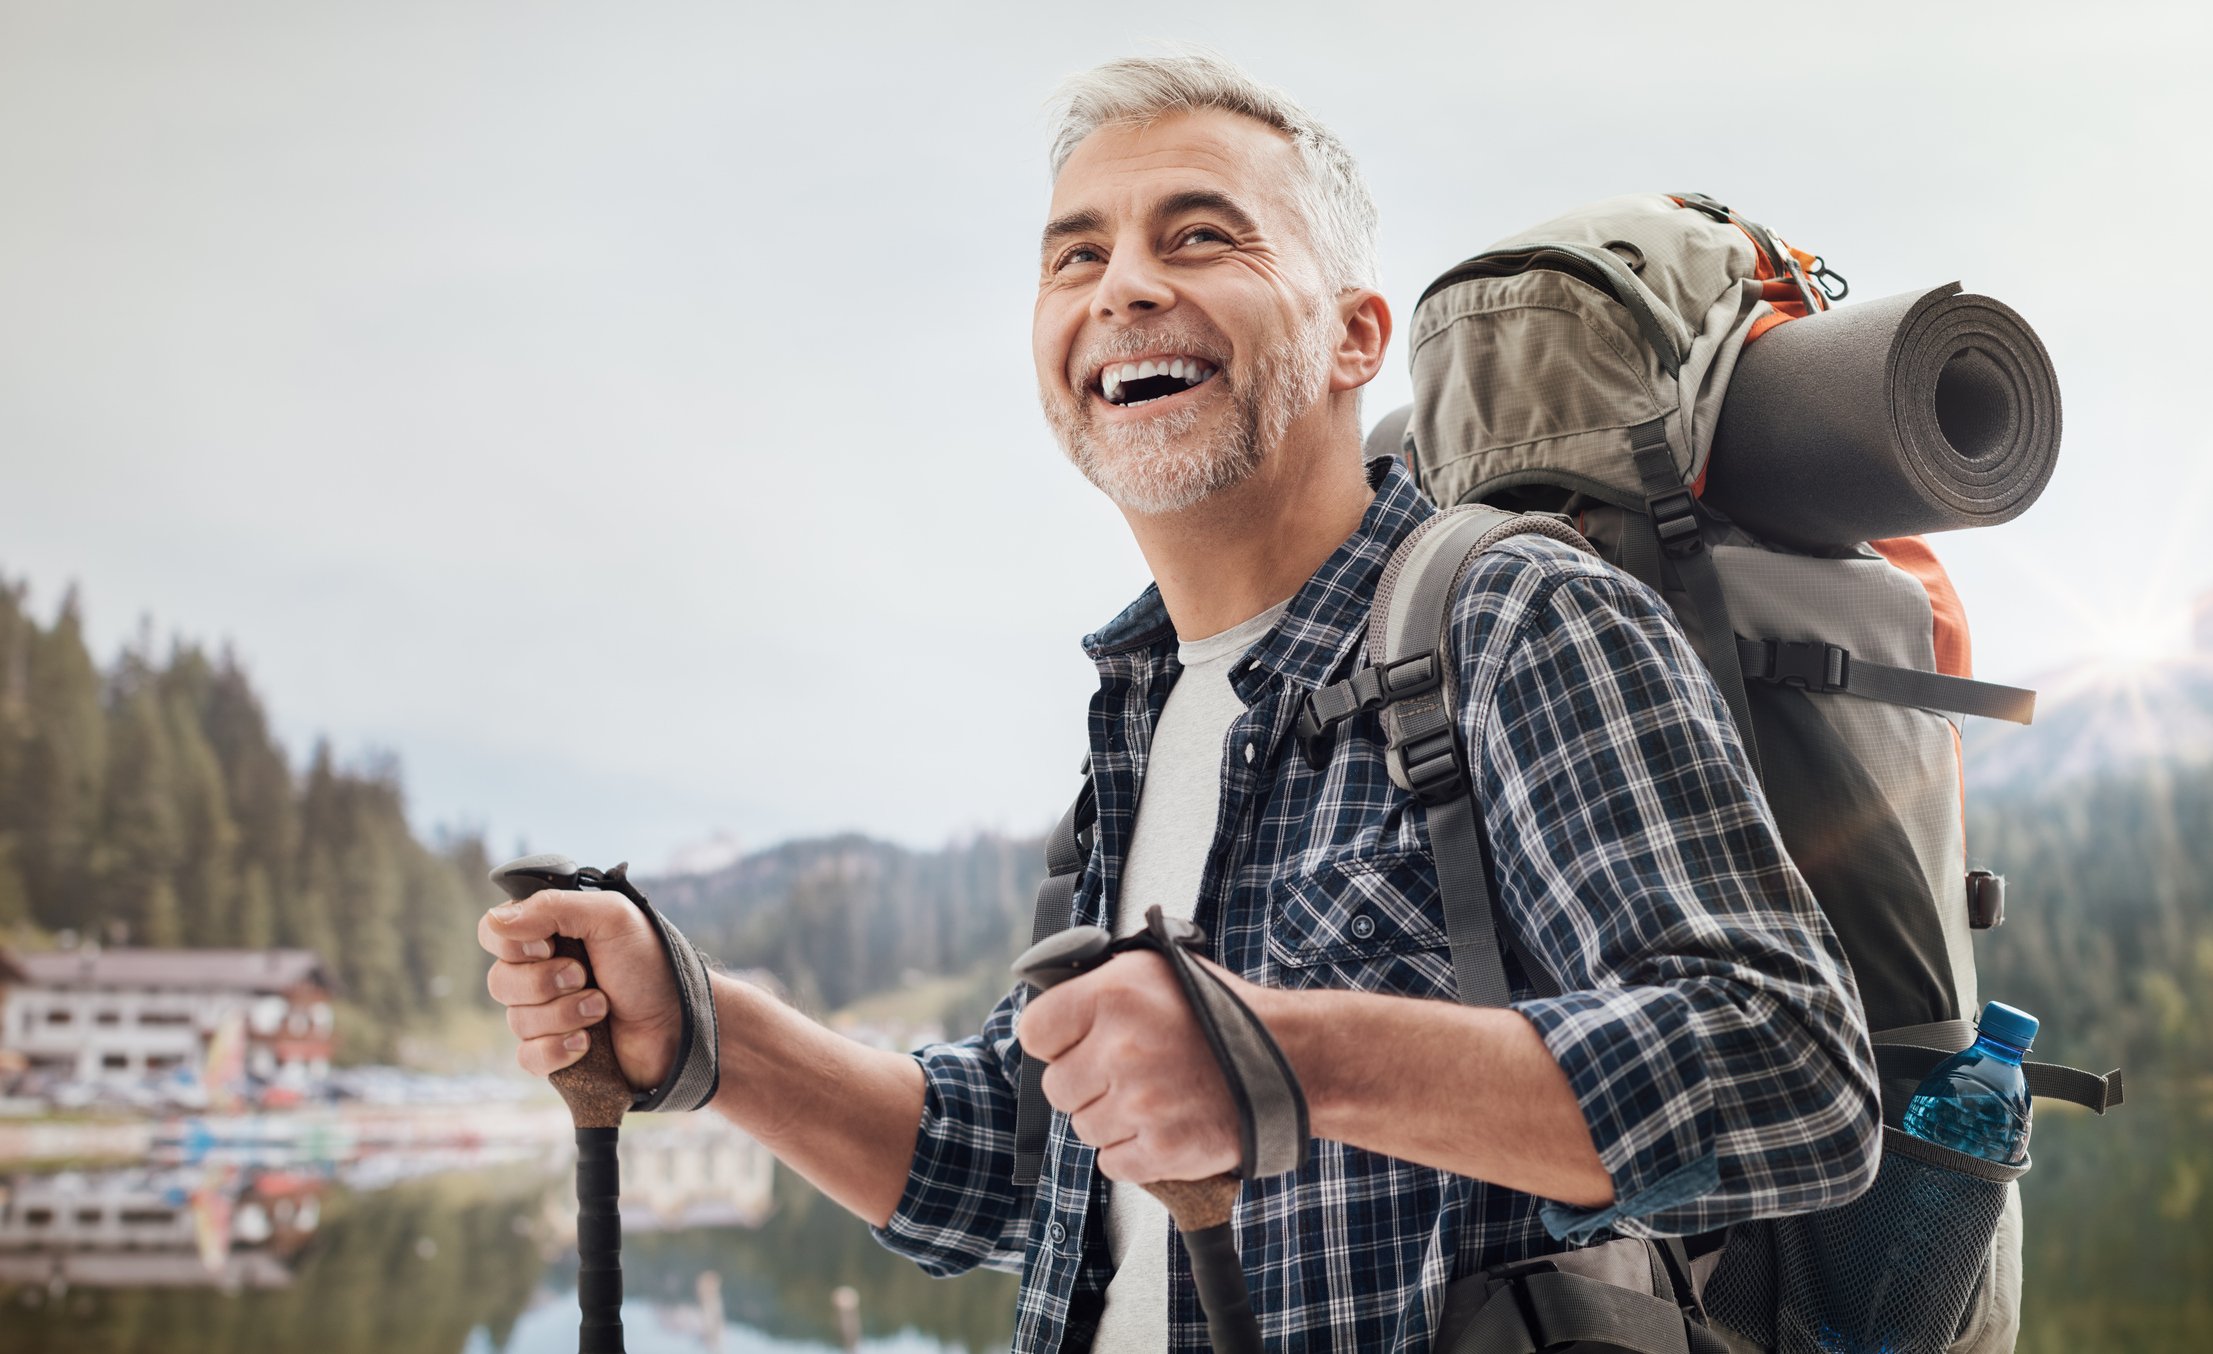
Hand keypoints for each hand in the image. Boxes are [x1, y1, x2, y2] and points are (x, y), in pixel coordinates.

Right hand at [479, 890, 681, 1090]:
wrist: (681, 1021)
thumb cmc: (651, 964)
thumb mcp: (611, 918)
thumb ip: (553, 908)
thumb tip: (495, 920)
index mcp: (547, 934)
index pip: (492, 932)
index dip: (512, 943)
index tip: (549, 945)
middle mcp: (540, 973)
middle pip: (498, 981)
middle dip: (544, 982)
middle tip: (585, 977)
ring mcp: (545, 1015)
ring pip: (515, 1020)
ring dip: (564, 1014)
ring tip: (602, 1007)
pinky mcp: (554, 1054)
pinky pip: (528, 1057)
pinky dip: (558, 1050)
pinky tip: (587, 1043)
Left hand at [1018, 948, 1244, 1183]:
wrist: (1289, 1059)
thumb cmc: (1221, 1014)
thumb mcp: (1155, 969)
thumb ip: (1098, 983)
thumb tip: (1050, 996)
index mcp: (1113, 996)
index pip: (1034, 1032)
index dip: (1056, 1040)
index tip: (1076, 1042)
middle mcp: (1120, 1050)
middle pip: (1056, 1088)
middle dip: (1085, 1083)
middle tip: (1124, 1071)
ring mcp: (1140, 1104)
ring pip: (1084, 1128)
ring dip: (1112, 1118)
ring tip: (1152, 1096)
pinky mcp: (1162, 1150)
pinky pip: (1112, 1164)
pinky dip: (1132, 1152)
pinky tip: (1161, 1125)